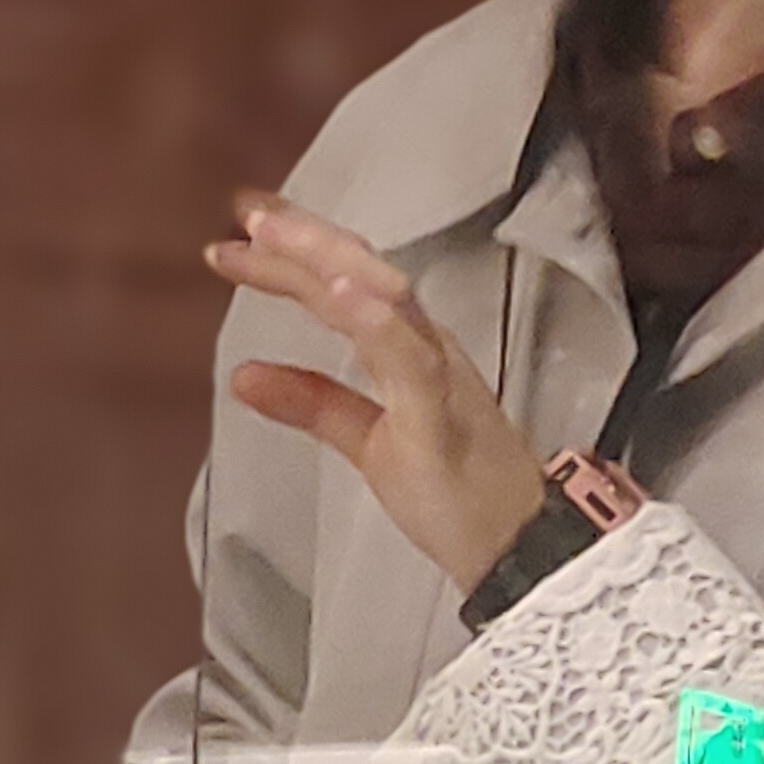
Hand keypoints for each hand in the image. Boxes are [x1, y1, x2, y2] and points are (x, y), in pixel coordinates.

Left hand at [208, 191, 549, 595]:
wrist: (520, 550)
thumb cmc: (457, 495)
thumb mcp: (367, 441)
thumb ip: (313, 403)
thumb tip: (244, 375)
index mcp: (408, 348)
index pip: (347, 281)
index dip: (297, 251)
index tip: (243, 229)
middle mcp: (426, 346)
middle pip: (363, 272)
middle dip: (304, 238)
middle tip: (247, 213)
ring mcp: (438, 377)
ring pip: (386, 296)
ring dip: (328, 262)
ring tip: (275, 236)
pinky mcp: (441, 417)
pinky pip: (411, 359)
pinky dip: (375, 321)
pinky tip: (339, 295)